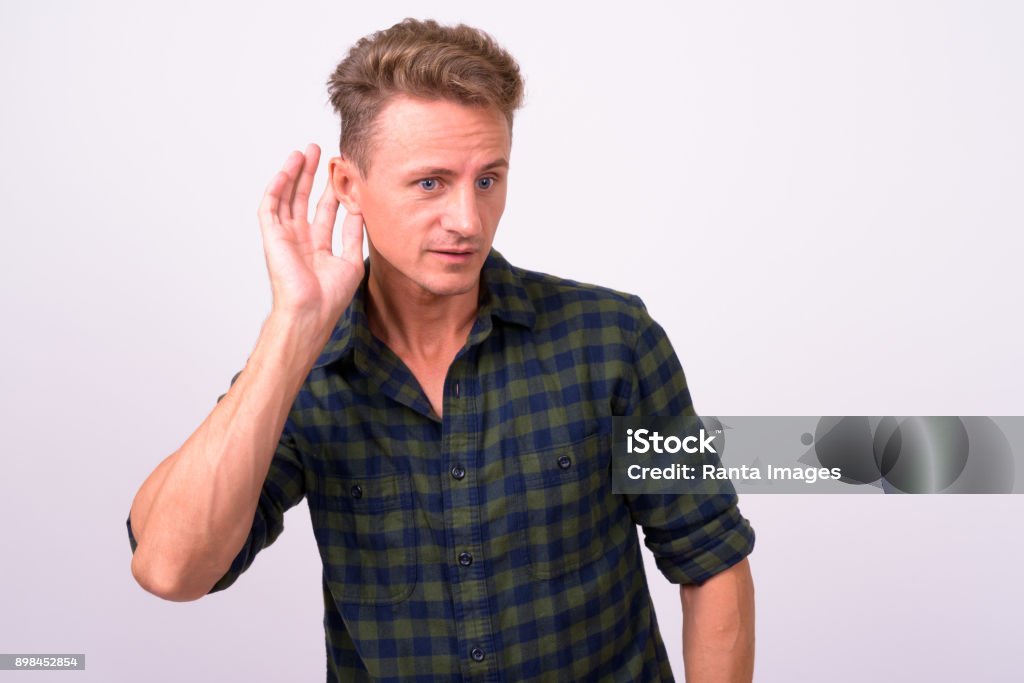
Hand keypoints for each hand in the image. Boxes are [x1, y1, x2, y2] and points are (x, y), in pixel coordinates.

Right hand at [258, 143, 363, 328]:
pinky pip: (270, 206)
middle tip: (319, 151)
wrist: (312, 312)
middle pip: (304, 198)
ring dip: (294, 175)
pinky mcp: (271, 236)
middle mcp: (299, 239)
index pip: (324, 210)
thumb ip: (354, 234)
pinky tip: (286, 170)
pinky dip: (277, 188)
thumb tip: (362, 210)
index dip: (331, 190)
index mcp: (317, 246)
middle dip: (311, 175)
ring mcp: (284, 237)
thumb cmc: (330, 297)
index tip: (341, 171)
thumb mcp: (351, 260)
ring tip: (303, 153)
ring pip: (287, 198)